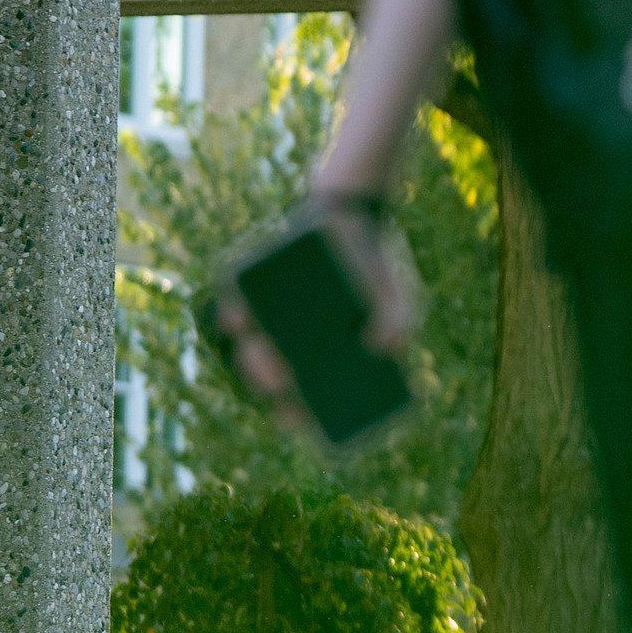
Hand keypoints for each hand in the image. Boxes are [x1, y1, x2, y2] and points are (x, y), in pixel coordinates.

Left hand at [213, 196, 420, 436]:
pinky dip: (233, 315)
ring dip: (253, 359)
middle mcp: (286, 339)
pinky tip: (243, 322)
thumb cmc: (376, 265)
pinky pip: (231, 304)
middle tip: (287, 384)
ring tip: (270, 358)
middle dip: (275, 384)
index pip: (301, 394)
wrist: (354, 211)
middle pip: (271, 373)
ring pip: (247, 346)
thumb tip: (382, 350)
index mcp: (319, 354)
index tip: (302, 421)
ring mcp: (265, 314)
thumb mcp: (399, 296)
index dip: (298, 412)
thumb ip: (399, 323)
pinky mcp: (249, 284)